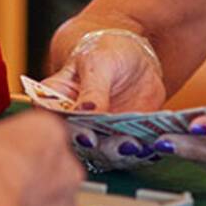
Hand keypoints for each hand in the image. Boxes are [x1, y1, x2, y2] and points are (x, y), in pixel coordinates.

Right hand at [38, 30, 166, 171]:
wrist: (137, 57)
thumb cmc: (107, 52)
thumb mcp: (98, 63)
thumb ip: (92, 89)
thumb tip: (84, 112)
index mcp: (57, 101)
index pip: (53, 121)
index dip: (68, 132)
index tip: (87, 136)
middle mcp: (74, 123)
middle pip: (79, 144)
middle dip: (100, 147)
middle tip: (118, 143)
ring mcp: (99, 134)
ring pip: (104, 152)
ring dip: (120, 152)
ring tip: (135, 145)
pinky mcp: (122, 139)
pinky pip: (129, 151)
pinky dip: (141, 151)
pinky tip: (152, 145)